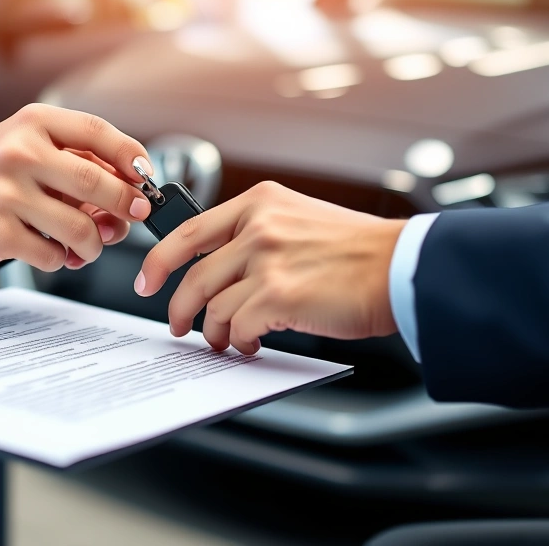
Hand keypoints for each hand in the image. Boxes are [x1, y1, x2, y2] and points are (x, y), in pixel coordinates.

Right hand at [0, 104, 153, 270]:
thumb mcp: (22, 145)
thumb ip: (72, 160)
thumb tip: (131, 190)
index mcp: (32, 123)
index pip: (100, 133)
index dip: (134, 158)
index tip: (145, 178)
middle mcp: (20, 153)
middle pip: (99, 184)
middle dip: (125, 206)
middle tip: (130, 217)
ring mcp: (8, 195)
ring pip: (82, 229)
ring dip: (95, 244)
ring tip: (87, 244)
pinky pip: (54, 256)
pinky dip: (61, 259)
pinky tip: (51, 250)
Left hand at [135, 182, 405, 354]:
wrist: (400, 266)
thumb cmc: (359, 251)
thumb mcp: (300, 219)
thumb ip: (257, 234)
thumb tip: (221, 270)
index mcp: (260, 202)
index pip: (189, 230)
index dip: (159, 261)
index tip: (147, 280)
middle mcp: (259, 226)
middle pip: (193, 275)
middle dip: (179, 309)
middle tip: (179, 326)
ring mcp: (266, 261)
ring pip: (212, 306)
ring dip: (213, 332)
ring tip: (225, 341)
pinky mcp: (278, 295)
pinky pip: (237, 327)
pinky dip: (239, 342)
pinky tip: (251, 345)